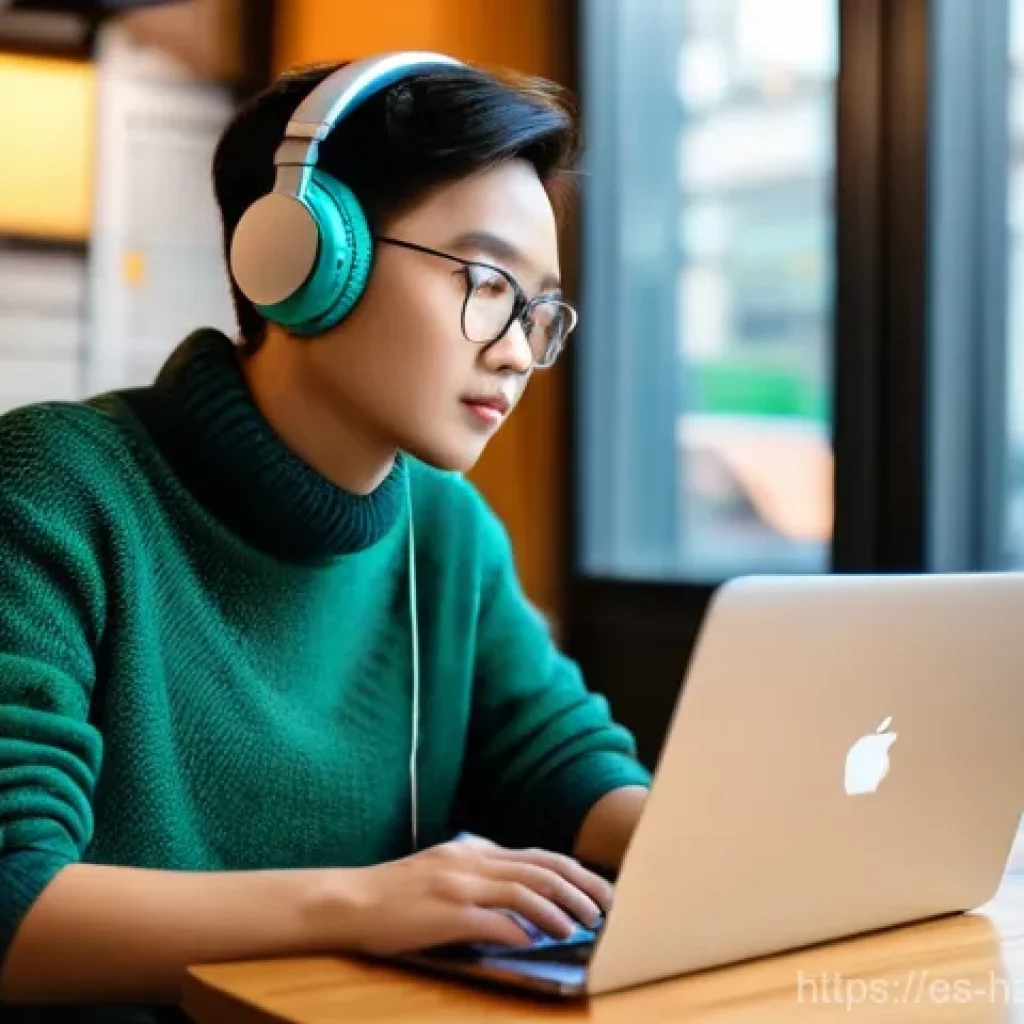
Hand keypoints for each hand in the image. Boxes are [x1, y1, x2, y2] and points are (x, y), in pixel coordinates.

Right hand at [323, 834, 612, 957]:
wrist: (350, 900)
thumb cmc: (395, 892)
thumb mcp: (443, 868)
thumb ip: (479, 873)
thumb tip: (519, 894)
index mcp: (474, 851)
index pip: (536, 856)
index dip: (573, 872)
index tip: (598, 889)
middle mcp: (472, 861)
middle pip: (540, 868)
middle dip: (578, 888)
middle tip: (604, 908)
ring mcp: (459, 885)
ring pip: (524, 890)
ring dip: (557, 910)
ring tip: (579, 928)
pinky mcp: (445, 912)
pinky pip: (492, 920)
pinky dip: (518, 930)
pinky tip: (535, 942)